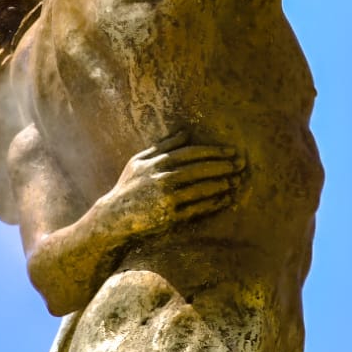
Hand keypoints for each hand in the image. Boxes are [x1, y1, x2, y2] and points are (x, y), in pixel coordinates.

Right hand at [93, 132, 246, 236]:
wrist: (111, 220)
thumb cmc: (128, 189)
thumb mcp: (139, 162)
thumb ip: (163, 146)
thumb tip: (186, 131)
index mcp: (153, 163)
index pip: (189, 153)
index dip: (212, 151)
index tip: (230, 150)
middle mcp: (159, 179)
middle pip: (197, 169)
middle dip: (221, 165)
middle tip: (240, 163)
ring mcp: (164, 199)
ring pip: (198, 188)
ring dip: (219, 183)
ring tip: (235, 180)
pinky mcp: (167, 217)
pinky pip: (195, 208)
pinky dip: (212, 203)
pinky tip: (224, 199)